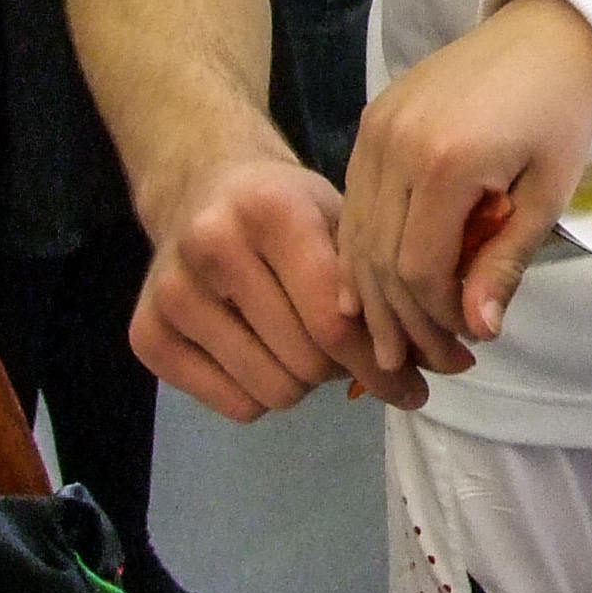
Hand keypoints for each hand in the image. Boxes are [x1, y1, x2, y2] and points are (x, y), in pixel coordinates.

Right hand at [137, 147, 421, 418]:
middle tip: (351, 352)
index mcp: (271, 212)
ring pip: (273, 392)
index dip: (384, 365)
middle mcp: (212, 248)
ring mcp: (172, 293)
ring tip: (303, 344)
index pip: (336, 322)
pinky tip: (263, 352)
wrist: (200, 186)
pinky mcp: (147, 335)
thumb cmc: (285, 208)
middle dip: (345, 370)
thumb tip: (445, 363)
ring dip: (305, 383)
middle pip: (308, 364)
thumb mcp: (341, 222)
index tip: (416, 385)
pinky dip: (263, 393)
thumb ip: (383, 288)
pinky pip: (235, 406)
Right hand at [343, 0, 591, 369]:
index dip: (434, 315)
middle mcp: (395, 144)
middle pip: (378, 256)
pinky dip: (362, 247)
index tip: (463, 340)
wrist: (546, 33)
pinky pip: (354, 199)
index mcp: (447, 162)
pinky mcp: (370, 119)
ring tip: (390, 338)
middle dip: (398, 317)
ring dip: (372, 291)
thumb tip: (477, 330)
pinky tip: (373, 285)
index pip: (418, 267)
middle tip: (419, 361)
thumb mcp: (547, 195)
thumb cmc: (559, 115)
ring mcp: (375, 128)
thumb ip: (505, 261)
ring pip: (356, 231)